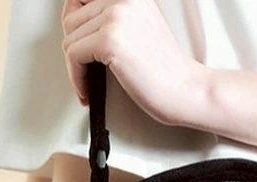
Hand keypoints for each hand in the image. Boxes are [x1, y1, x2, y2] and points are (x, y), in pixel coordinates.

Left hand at [61, 0, 207, 124]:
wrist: (186, 90)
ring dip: (74, 67)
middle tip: (83, 69)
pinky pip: (73, 56)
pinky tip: (87, 89)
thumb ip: (115, 20)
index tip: (78, 45)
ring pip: (69, 38)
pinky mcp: (110, 41)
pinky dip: (76, 78)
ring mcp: (116, 17)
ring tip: (87, 82)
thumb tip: (78, 27)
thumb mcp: (140, 29)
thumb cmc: (167, 70)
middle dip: (74, 49)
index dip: (74, 24)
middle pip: (71, 18)